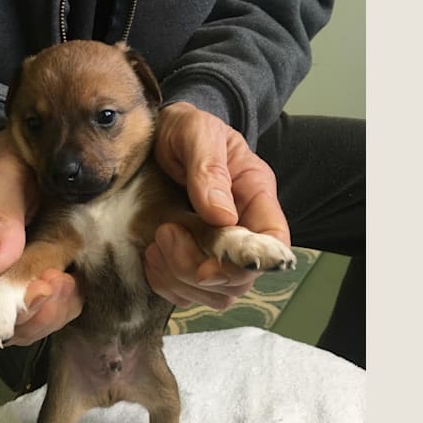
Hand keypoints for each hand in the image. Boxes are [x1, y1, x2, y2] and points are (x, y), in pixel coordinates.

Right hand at [0, 129, 82, 345]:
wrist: (34, 141)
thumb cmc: (6, 157)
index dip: (0, 314)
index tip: (35, 292)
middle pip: (9, 322)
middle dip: (36, 316)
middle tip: (60, 284)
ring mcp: (28, 272)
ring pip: (37, 317)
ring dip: (56, 310)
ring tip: (71, 282)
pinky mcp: (56, 268)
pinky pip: (61, 300)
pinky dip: (72, 299)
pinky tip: (81, 278)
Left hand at [145, 101, 290, 308]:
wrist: (158, 133)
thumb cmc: (184, 128)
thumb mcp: (196, 133)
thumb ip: (209, 169)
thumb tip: (222, 217)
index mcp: (255, 197)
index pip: (272, 245)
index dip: (246, 266)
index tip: (205, 264)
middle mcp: (242, 228)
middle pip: (239, 280)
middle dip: (197, 271)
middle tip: (165, 234)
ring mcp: (215, 248)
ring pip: (213, 293)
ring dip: (177, 278)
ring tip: (155, 241)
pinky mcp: (188, 258)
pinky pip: (184, 292)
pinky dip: (164, 283)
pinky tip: (150, 255)